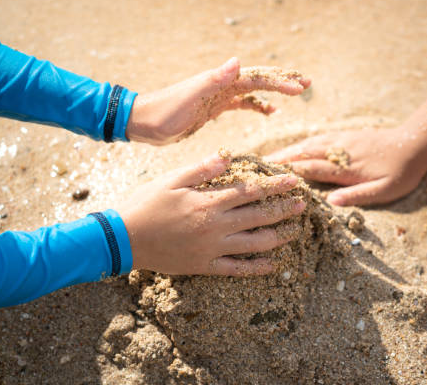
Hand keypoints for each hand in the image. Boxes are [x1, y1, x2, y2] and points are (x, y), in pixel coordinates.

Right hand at [117, 154, 304, 275]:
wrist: (124, 238)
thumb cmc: (146, 204)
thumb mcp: (171, 179)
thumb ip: (202, 169)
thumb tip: (229, 157)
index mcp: (209, 202)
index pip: (251, 191)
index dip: (274, 186)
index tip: (293, 180)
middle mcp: (216, 226)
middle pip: (259, 217)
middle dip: (283, 210)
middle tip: (302, 205)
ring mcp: (212, 248)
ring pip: (255, 244)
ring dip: (279, 237)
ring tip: (295, 232)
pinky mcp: (205, 265)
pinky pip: (237, 269)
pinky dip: (257, 268)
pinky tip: (274, 266)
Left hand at [126, 57, 309, 144]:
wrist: (144, 122)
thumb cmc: (165, 110)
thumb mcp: (189, 97)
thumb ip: (213, 80)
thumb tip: (237, 61)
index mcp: (219, 82)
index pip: (255, 78)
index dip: (279, 82)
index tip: (301, 87)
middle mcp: (221, 85)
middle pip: (258, 80)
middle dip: (283, 80)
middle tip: (307, 83)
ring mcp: (218, 96)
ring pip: (252, 91)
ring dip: (273, 93)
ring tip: (295, 95)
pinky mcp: (213, 108)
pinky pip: (241, 104)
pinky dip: (256, 106)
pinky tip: (268, 112)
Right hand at [265, 127, 426, 205]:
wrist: (415, 143)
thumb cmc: (401, 172)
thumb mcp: (385, 190)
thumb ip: (358, 196)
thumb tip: (331, 203)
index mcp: (344, 167)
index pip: (309, 167)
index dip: (288, 171)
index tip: (267, 175)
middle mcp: (337, 150)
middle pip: (301, 153)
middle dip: (279, 159)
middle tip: (256, 165)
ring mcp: (339, 141)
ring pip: (306, 144)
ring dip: (286, 150)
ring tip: (267, 158)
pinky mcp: (342, 136)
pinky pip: (315, 139)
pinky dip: (299, 144)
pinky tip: (291, 149)